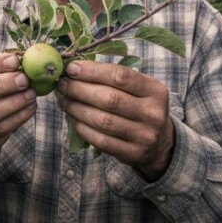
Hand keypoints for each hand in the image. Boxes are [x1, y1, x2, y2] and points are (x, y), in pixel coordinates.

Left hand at [57, 61, 174, 180]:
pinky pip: (101, 141)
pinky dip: (83, 128)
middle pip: (109, 99)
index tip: (71, 69)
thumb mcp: (137, 89)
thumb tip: (73, 69)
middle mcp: (153, 113)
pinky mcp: (132, 154)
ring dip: (77, 109)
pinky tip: (74, 119)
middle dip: (79, 90)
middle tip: (62, 85)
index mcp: (155, 90)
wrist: (159, 142)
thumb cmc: (139, 107)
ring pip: (102, 121)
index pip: (120, 76)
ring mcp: (144, 136)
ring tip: (64, 101)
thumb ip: (111, 78)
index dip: (92, 71)